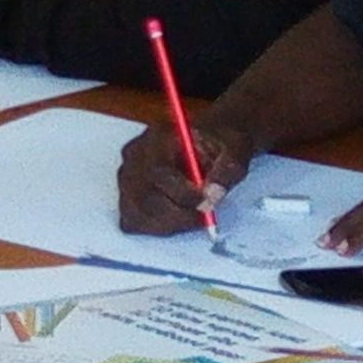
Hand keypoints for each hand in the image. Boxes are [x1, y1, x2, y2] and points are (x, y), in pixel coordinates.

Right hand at [119, 114, 263, 236]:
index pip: (158, 171)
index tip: (206, 203)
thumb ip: (227, 170)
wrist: (211, 143)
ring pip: (136, 212)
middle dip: (176, 215)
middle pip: (143, 196)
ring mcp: (126, 176)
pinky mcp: (126, 194)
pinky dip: (154, 226)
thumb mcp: (235, 150)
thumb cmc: (221, 145)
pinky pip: (132, 220)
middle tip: (204, 218)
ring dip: (167, 223)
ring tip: (193, 216)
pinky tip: (176, 219)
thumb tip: (213, 194)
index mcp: (159, 136)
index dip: (182, 193)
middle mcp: (135, 155)